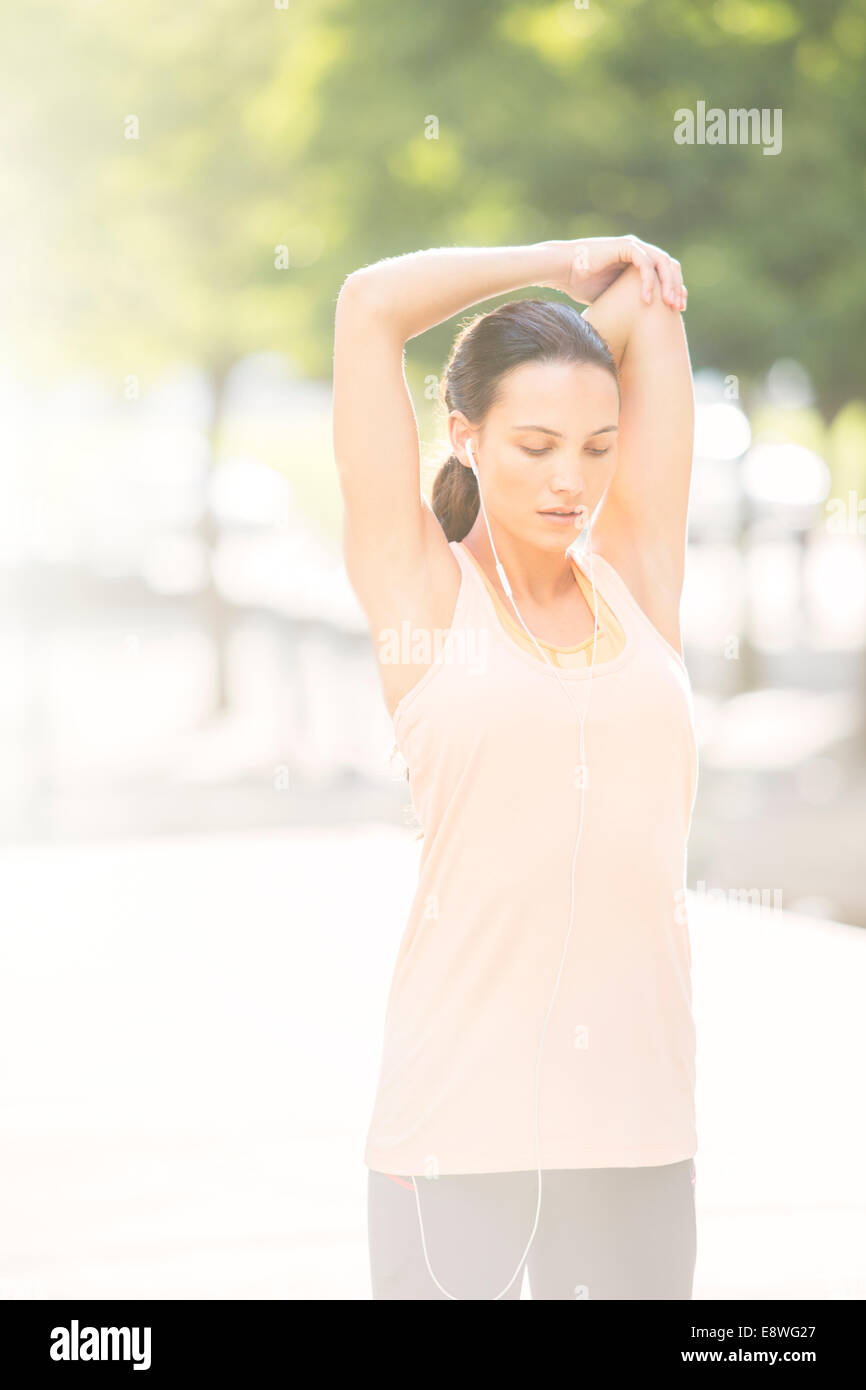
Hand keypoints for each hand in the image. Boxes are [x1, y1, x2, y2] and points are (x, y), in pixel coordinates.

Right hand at [548, 235, 686, 310]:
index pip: (666, 272)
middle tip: (678, 308)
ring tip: (669, 304)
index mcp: (639, 260)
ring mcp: (634, 246)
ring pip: (662, 263)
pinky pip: (645, 263)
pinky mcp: (626, 246)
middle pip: (670, 266)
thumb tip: (639, 323)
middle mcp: (639, 250)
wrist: (562, 270)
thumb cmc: (581, 285)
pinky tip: (647, 299)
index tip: (678, 310)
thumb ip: (629, 300)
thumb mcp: (613, 297)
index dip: (675, 289)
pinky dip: (649, 281)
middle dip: (676, 288)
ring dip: (668, 284)